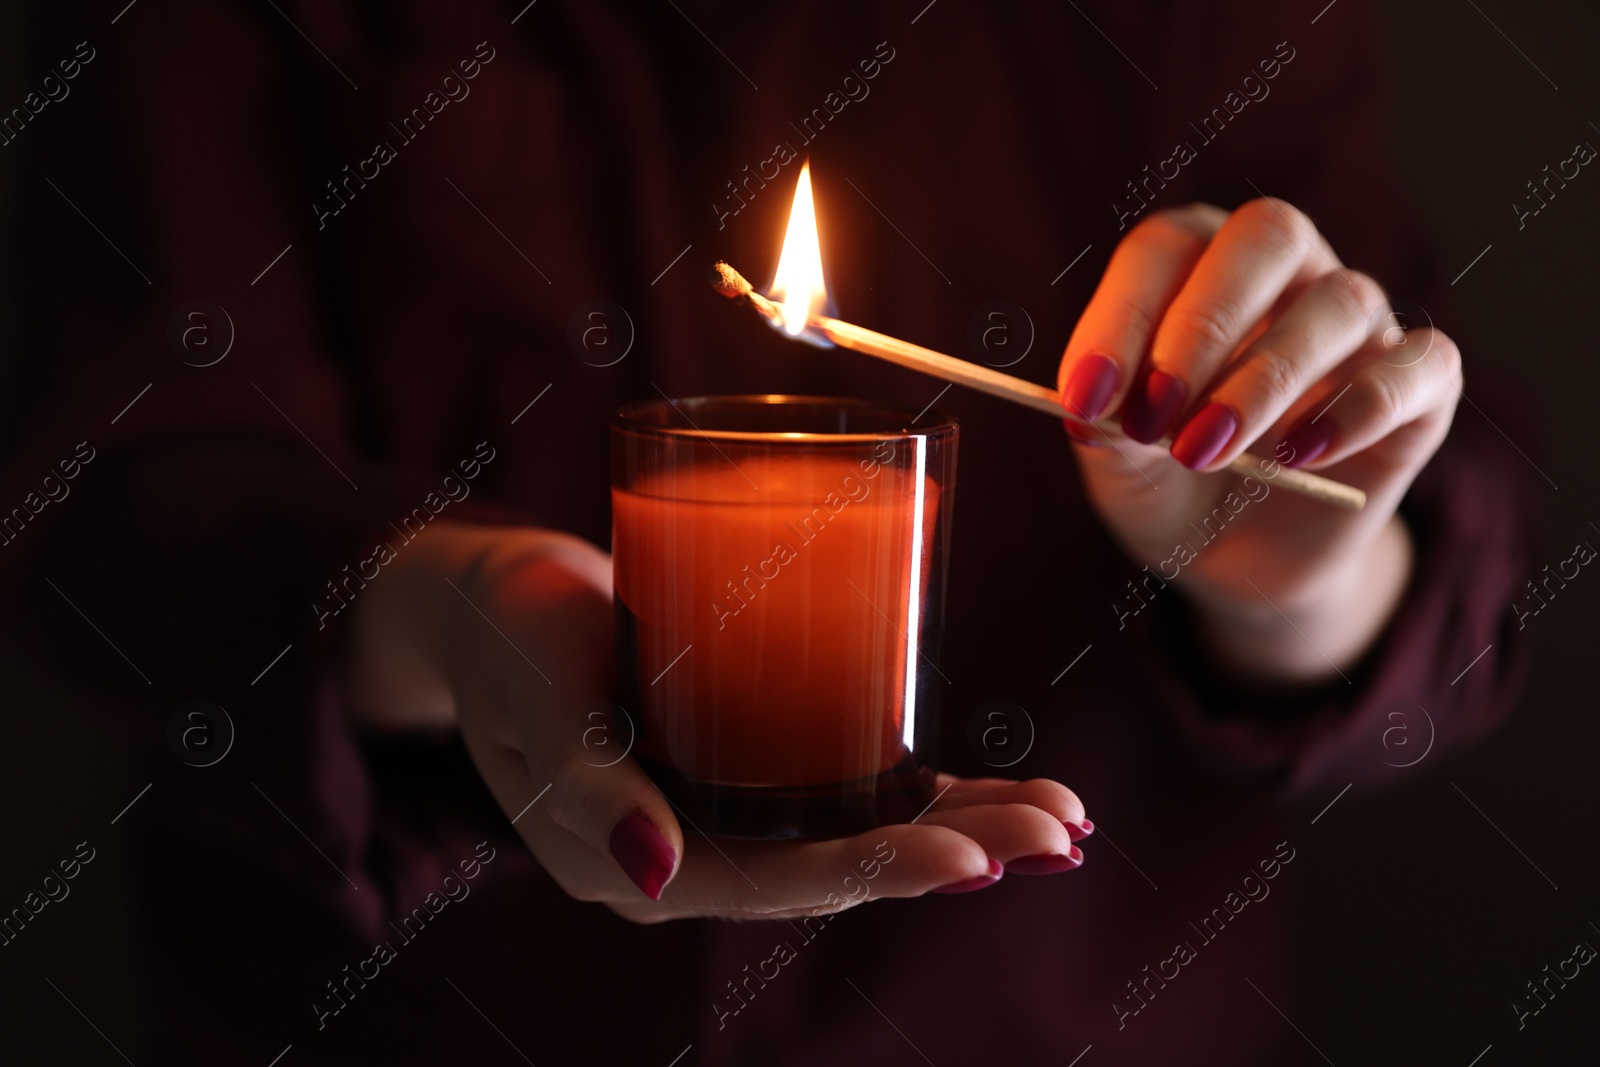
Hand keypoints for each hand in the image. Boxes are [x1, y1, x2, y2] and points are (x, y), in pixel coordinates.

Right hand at [342, 522, 1090, 922]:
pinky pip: (843, 784)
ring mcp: (727, 810)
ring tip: (1062, 820)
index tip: (979, 855)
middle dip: (957, 848)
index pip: (784, 880)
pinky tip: (989, 781)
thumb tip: (655, 871)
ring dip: (961, 823)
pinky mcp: (746, 763)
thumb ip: (589, 793)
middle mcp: (700, 851)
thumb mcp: (541, 707)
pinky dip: (922, 784)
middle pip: (843, 862)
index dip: (883, 869)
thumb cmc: (512, 644)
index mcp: (644, 865)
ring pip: (857, 828)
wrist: (493, 606)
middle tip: (1062, 832)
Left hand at [1055, 199, 1460, 682]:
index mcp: (1199, 265)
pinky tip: (1299, 457)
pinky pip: (1418, 367)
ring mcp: (1360, 323)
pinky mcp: (1420, 387)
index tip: (1087, 397)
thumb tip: (1095, 406)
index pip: (1167, 248)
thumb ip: (1105, 427)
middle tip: (1155, 414)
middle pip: (1268, 235)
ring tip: (1204, 453)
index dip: (1123, 315)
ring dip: (1265, 380)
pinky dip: (1361, 408)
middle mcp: (1288, 272)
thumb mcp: (1118, 466)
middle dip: (1204, 323)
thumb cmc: (1167, 485)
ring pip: (1339, 303)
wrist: (1236, 560)